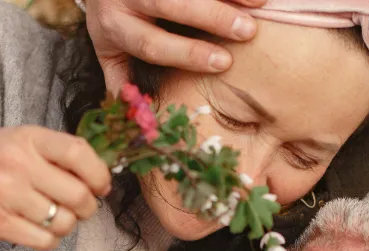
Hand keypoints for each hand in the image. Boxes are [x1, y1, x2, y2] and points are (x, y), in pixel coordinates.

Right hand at [0, 126, 111, 250]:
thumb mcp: (16, 140)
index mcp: (27, 138)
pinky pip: (45, 241)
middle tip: (80, 208)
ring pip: (64, 222)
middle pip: (78, 195)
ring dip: (67, 225)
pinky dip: (49, 240)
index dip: (99, 175)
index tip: (100, 186)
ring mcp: (6, 195)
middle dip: (88, 207)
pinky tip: (39, 230)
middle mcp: (17, 164)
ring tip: (53, 217)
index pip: (80, 153)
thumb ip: (54, 152)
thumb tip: (100, 175)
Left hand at [85, 0, 267, 92]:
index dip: (187, 54)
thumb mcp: (110, 51)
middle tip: (246, 31)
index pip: (151, 43)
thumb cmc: (116, 22)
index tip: (223, 63)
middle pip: (169, 3)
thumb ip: (123, 81)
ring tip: (258, 7)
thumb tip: (141, 120)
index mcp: (115, 27)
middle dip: (211, 17)